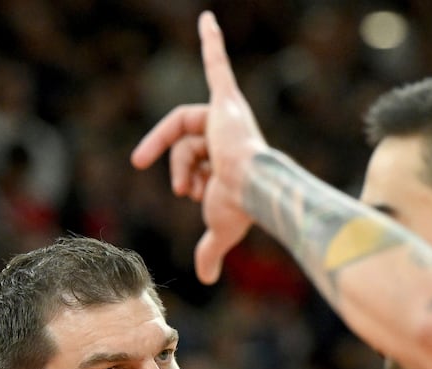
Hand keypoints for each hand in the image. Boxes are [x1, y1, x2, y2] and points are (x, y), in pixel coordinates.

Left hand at [131, 11, 268, 283]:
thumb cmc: (243, 207)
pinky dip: (212, 42)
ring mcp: (227, 115)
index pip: (191, 153)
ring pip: (185, 128)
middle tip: (180, 190)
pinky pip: (217, 66)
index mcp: (225, 154)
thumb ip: (211, 250)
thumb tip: (205, 279)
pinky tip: (205, 19)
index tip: (182, 195)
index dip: (182, 174)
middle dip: (178, 167)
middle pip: (184, 141)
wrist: (253, 192)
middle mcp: (227, 130)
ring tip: (194, 180)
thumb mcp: (220, 228)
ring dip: (181, 158)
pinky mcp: (227, 101)